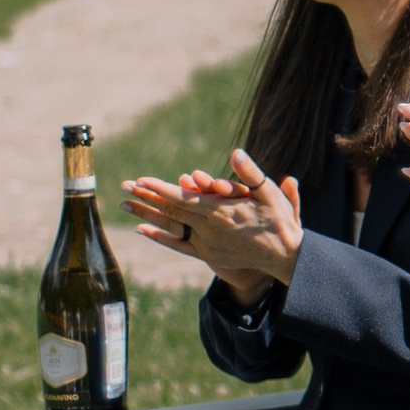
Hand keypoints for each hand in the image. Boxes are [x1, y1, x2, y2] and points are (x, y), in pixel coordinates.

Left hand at [123, 151, 303, 303]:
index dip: (160, 189)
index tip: (141, 181)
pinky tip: (142, 229)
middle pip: (171, 211)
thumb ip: (251, 173)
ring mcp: (206, 245)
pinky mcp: (208, 256)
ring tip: (124, 205)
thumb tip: (236, 152)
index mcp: (221, 213)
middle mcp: (209, 230)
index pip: (183, 198)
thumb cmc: (279, 221)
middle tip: (125, 186)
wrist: (284, 257)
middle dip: (146, 197)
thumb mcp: (270, 194)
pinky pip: (178, 245)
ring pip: (171, 227)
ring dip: (147, 214)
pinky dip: (159, 237)